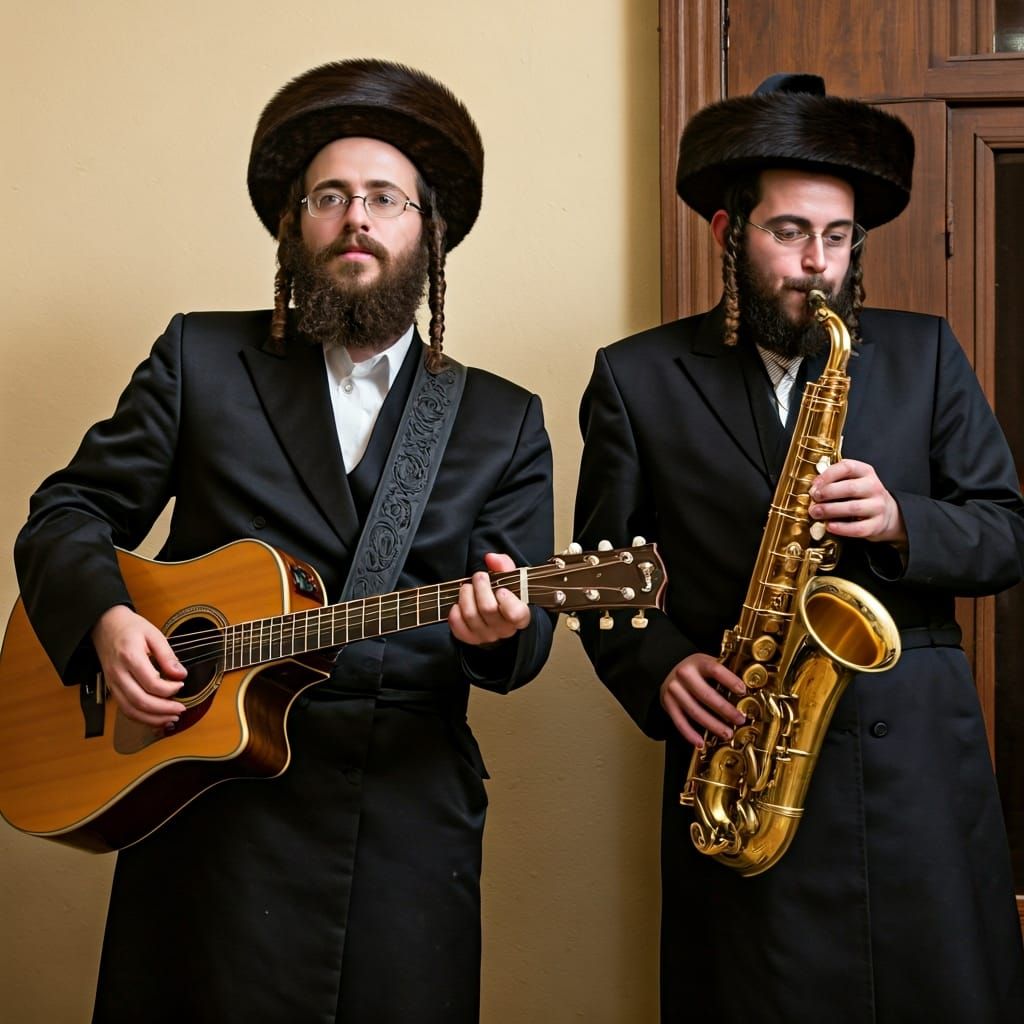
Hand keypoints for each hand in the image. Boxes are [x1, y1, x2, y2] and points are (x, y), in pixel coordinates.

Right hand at [90, 605, 186, 727]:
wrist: (104, 625)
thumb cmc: (129, 628)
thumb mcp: (154, 634)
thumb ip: (168, 656)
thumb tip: (181, 675)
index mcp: (130, 657)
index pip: (151, 683)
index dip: (170, 689)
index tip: (181, 685)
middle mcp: (118, 673)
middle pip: (140, 701)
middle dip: (163, 710)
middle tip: (180, 709)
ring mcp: (112, 683)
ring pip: (130, 710)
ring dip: (152, 719)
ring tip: (171, 719)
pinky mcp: (112, 688)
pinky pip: (124, 709)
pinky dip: (141, 718)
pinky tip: (155, 719)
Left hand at [448, 552, 530, 645]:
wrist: (497, 615)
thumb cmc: (505, 595)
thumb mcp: (510, 578)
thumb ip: (504, 565)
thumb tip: (491, 558)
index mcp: (520, 616)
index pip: (516, 614)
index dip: (507, 601)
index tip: (501, 589)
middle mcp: (504, 629)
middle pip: (488, 609)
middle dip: (480, 587)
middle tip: (479, 577)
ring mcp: (486, 636)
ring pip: (471, 615)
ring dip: (466, 595)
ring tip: (467, 587)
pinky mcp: (470, 638)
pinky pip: (458, 626)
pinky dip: (454, 612)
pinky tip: (458, 604)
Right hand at [660, 653, 746, 747]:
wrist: (668, 671)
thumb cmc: (695, 671)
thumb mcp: (707, 663)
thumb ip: (723, 673)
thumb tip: (752, 687)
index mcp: (697, 662)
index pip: (715, 669)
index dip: (729, 680)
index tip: (743, 691)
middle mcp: (683, 674)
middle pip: (706, 695)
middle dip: (725, 710)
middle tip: (740, 720)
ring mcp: (674, 690)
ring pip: (695, 711)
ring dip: (713, 725)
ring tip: (728, 733)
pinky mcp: (667, 704)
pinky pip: (679, 722)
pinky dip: (690, 734)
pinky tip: (701, 742)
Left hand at [809, 458, 906, 547]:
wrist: (887, 514)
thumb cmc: (860, 496)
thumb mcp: (851, 481)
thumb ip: (834, 481)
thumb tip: (813, 488)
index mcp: (865, 472)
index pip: (847, 467)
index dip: (828, 475)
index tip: (814, 484)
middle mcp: (874, 487)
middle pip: (850, 488)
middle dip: (827, 493)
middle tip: (813, 499)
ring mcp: (878, 507)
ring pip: (853, 508)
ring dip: (830, 510)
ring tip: (815, 512)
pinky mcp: (877, 525)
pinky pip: (858, 528)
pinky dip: (841, 528)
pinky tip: (829, 526)